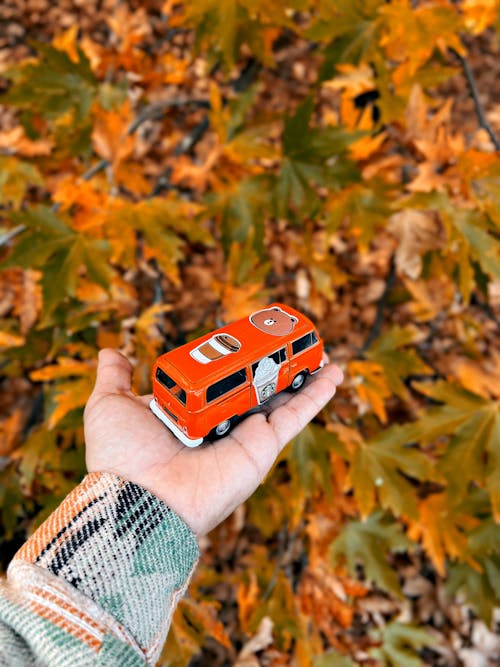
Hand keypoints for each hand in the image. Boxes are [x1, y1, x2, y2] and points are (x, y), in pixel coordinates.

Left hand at [84, 349, 342, 534]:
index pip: (220, 380)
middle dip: (278, 365)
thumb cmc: (122, 455)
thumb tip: (112, 351)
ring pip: (284, 399)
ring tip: (322, 351)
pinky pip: (297, 416)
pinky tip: (333, 373)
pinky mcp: (264, 447)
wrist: (138, 498)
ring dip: (305, 375)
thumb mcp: (110, 405)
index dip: (236, 359)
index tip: (248, 338)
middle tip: (292, 339)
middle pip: (257, 388)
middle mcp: (221, 425)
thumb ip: (115, 377)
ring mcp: (245, 436)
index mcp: (191, 412)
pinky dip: (318, 395)